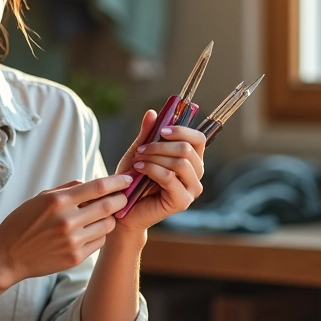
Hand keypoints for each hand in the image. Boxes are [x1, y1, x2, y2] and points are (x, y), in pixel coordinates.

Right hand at [0, 175, 133, 288]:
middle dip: (121, 199)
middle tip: (124, 196)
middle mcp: (67, 220)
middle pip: (108, 206)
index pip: (97, 187)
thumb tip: (90, 182)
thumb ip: (67, 189)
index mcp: (58, 201)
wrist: (7, 256)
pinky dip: (99, 234)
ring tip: (104, 215)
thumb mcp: (40, 198)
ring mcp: (72, 241)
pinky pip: (99, 242)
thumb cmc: (22, 223)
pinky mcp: (75, 258)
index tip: (127, 179)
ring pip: (107, 226)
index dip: (116, 181)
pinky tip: (91, 231)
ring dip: (110, 218)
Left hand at [113, 110, 205, 231]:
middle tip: (141, 149)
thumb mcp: (138, 152)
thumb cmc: (132, 179)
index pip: (198, 138)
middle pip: (188, 149)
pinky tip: (138, 169)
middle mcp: (196, 174)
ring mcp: (191, 189)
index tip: (161, 131)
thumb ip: (147, 134)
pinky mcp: (182, 201)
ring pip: (180, 163)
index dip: (181, 130)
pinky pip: (170, 178)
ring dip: (155, 157)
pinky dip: (152, 169)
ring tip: (138, 160)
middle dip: (161, 145)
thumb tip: (153, 112)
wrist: (122, 207)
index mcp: (190, 159)